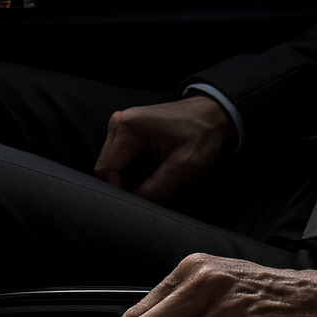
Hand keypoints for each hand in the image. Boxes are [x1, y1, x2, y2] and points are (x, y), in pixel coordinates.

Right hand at [93, 93, 234, 200]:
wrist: (210, 115)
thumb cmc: (201, 136)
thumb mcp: (184, 167)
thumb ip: (155, 188)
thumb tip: (132, 201)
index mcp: (129, 127)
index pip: (105, 171)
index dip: (119, 191)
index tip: (141, 200)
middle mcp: (118, 122)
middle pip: (105, 168)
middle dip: (124, 185)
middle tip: (151, 190)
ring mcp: (119, 125)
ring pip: (111, 166)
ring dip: (128, 178)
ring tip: (154, 178)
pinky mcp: (124, 131)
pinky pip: (119, 159)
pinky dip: (132, 171)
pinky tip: (150, 170)